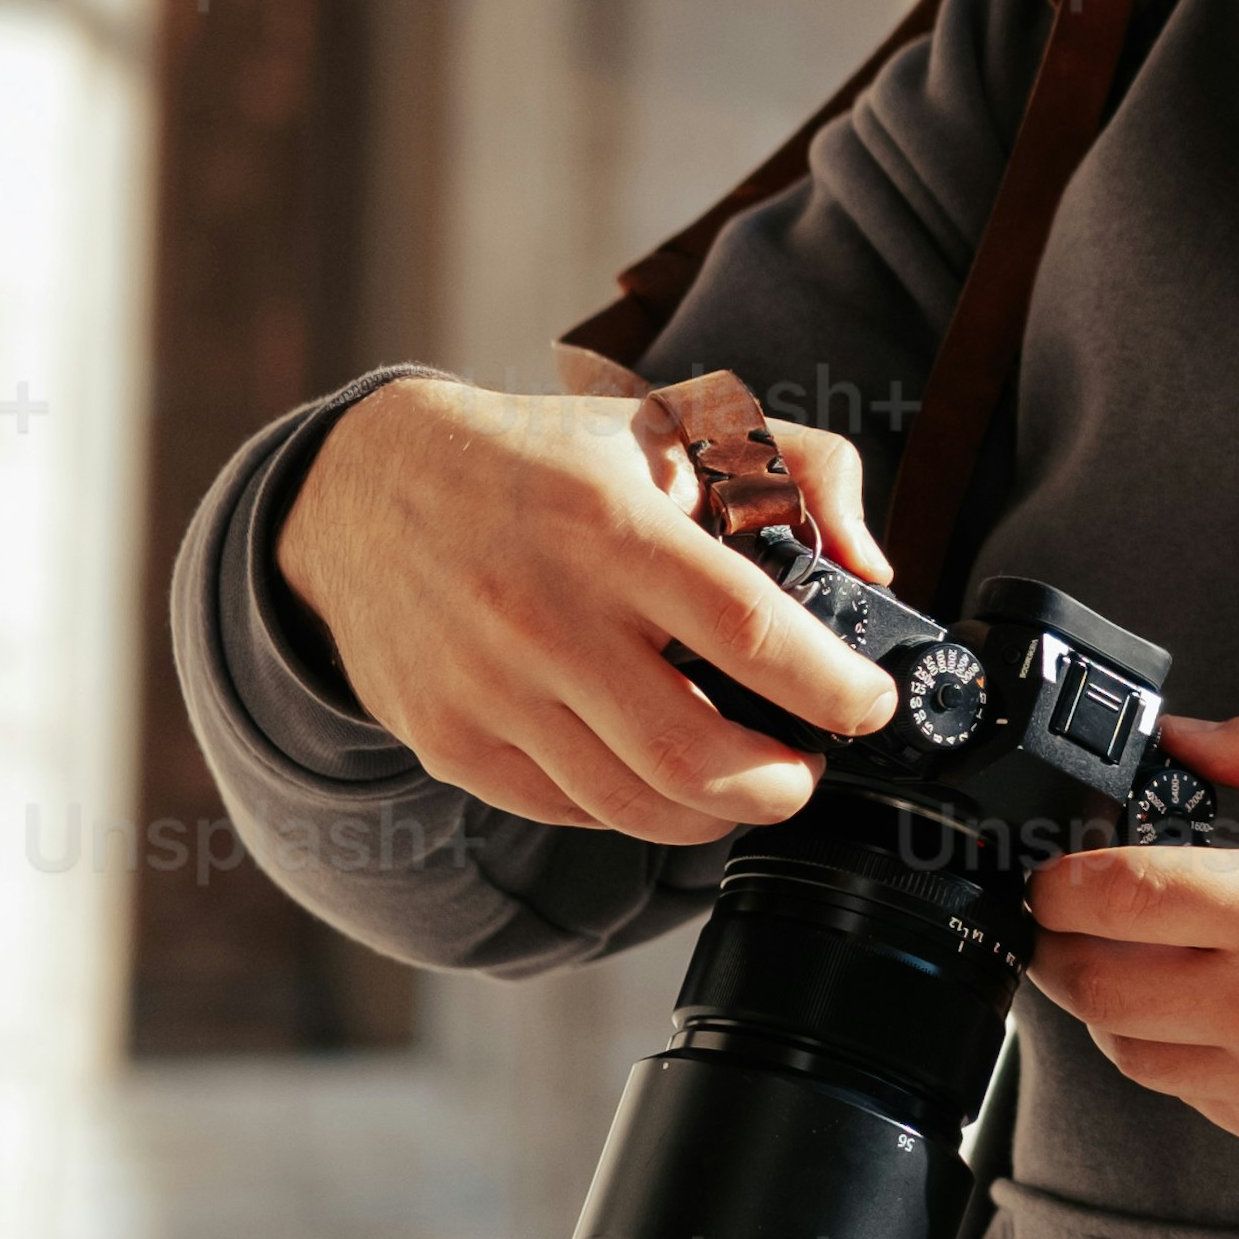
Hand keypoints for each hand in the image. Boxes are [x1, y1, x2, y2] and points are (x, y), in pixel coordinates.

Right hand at [274, 374, 900, 843]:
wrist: (367, 486)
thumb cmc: (549, 460)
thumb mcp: (674, 427)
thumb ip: (800, 471)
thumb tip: (870, 569)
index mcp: (610, 524)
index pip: (748, 628)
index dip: (832, 686)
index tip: (871, 703)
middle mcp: (543, 613)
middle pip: (691, 754)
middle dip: (781, 785)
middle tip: (811, 765)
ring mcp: (488, 688)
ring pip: (633, 803)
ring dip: (716, 811)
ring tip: (748, 776)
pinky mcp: (450, 740)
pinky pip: (570, 810)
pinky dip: (634, 806)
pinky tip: (657, 767)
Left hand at [1027, 704, 1238, 1177]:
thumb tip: (1186, 738)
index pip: (1123, 896)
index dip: (1062, 877)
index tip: (1058, 863)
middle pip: (1094, 983)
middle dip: (1060, 941)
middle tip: (1070, 911)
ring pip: (1124, 1046)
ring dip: (1105, 999)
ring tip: (1135, 956)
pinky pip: (1181, 1091)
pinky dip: (1168, 1048)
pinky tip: (1201, 1009)